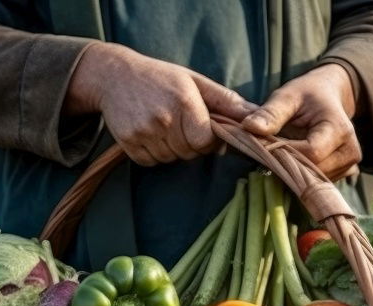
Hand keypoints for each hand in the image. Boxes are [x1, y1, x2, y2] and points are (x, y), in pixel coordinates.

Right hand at [65, 42, 256, 165]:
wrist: (114, 75)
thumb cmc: (161, 78)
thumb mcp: (195, 81)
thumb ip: (227, 101)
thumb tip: (257, 115)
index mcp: (184, 102)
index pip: (205, 142)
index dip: (207, 140)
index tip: (201, 127)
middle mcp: (163, 119)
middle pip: (188, 153)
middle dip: (189, 144)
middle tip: (180, 124)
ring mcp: (143, 132)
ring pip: (170, 159)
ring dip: (171, 149)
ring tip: (163, 126)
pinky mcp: (128, 143)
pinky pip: (150, 162)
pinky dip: (153, 153)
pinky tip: (150, 133)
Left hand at [242, 64, 360, 180]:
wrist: (328, 96)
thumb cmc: (307, 95)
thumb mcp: (287, 96)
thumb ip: (270, 113)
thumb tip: (249, 127)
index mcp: (339, 128)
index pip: (311, 153)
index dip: (284, 153)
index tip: (262, 146)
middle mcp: (349, 151)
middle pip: (312, 171)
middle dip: (285, 164)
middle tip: (265, 153)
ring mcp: (348, 166)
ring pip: (312, 181)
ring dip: (291, 172)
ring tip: (279, 154)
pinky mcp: (342, 174)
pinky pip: (315, 183)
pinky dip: (299, 175)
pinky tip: (291, 161)